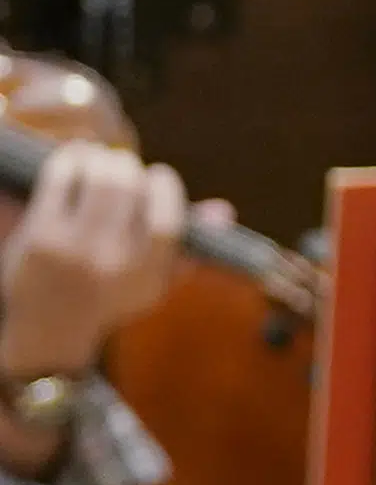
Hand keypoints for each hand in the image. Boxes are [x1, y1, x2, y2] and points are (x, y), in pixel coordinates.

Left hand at [0, 142, 182, 384]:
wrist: (47, 326)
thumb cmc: (108, 297)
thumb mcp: (154, 282)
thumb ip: (189, 248)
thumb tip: (225, 210)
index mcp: (147, 277)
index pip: (167, 220)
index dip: (165, 187)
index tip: (159, 176)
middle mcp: (111, 264)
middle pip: (128, 188)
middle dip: (127, 166)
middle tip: (123, 166)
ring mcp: (73, 249)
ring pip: (97, 177)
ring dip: (100, 158)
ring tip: (99, 160)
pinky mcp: (40, 235)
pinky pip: (60, 178)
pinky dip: (70, 159)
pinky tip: (75, 160)